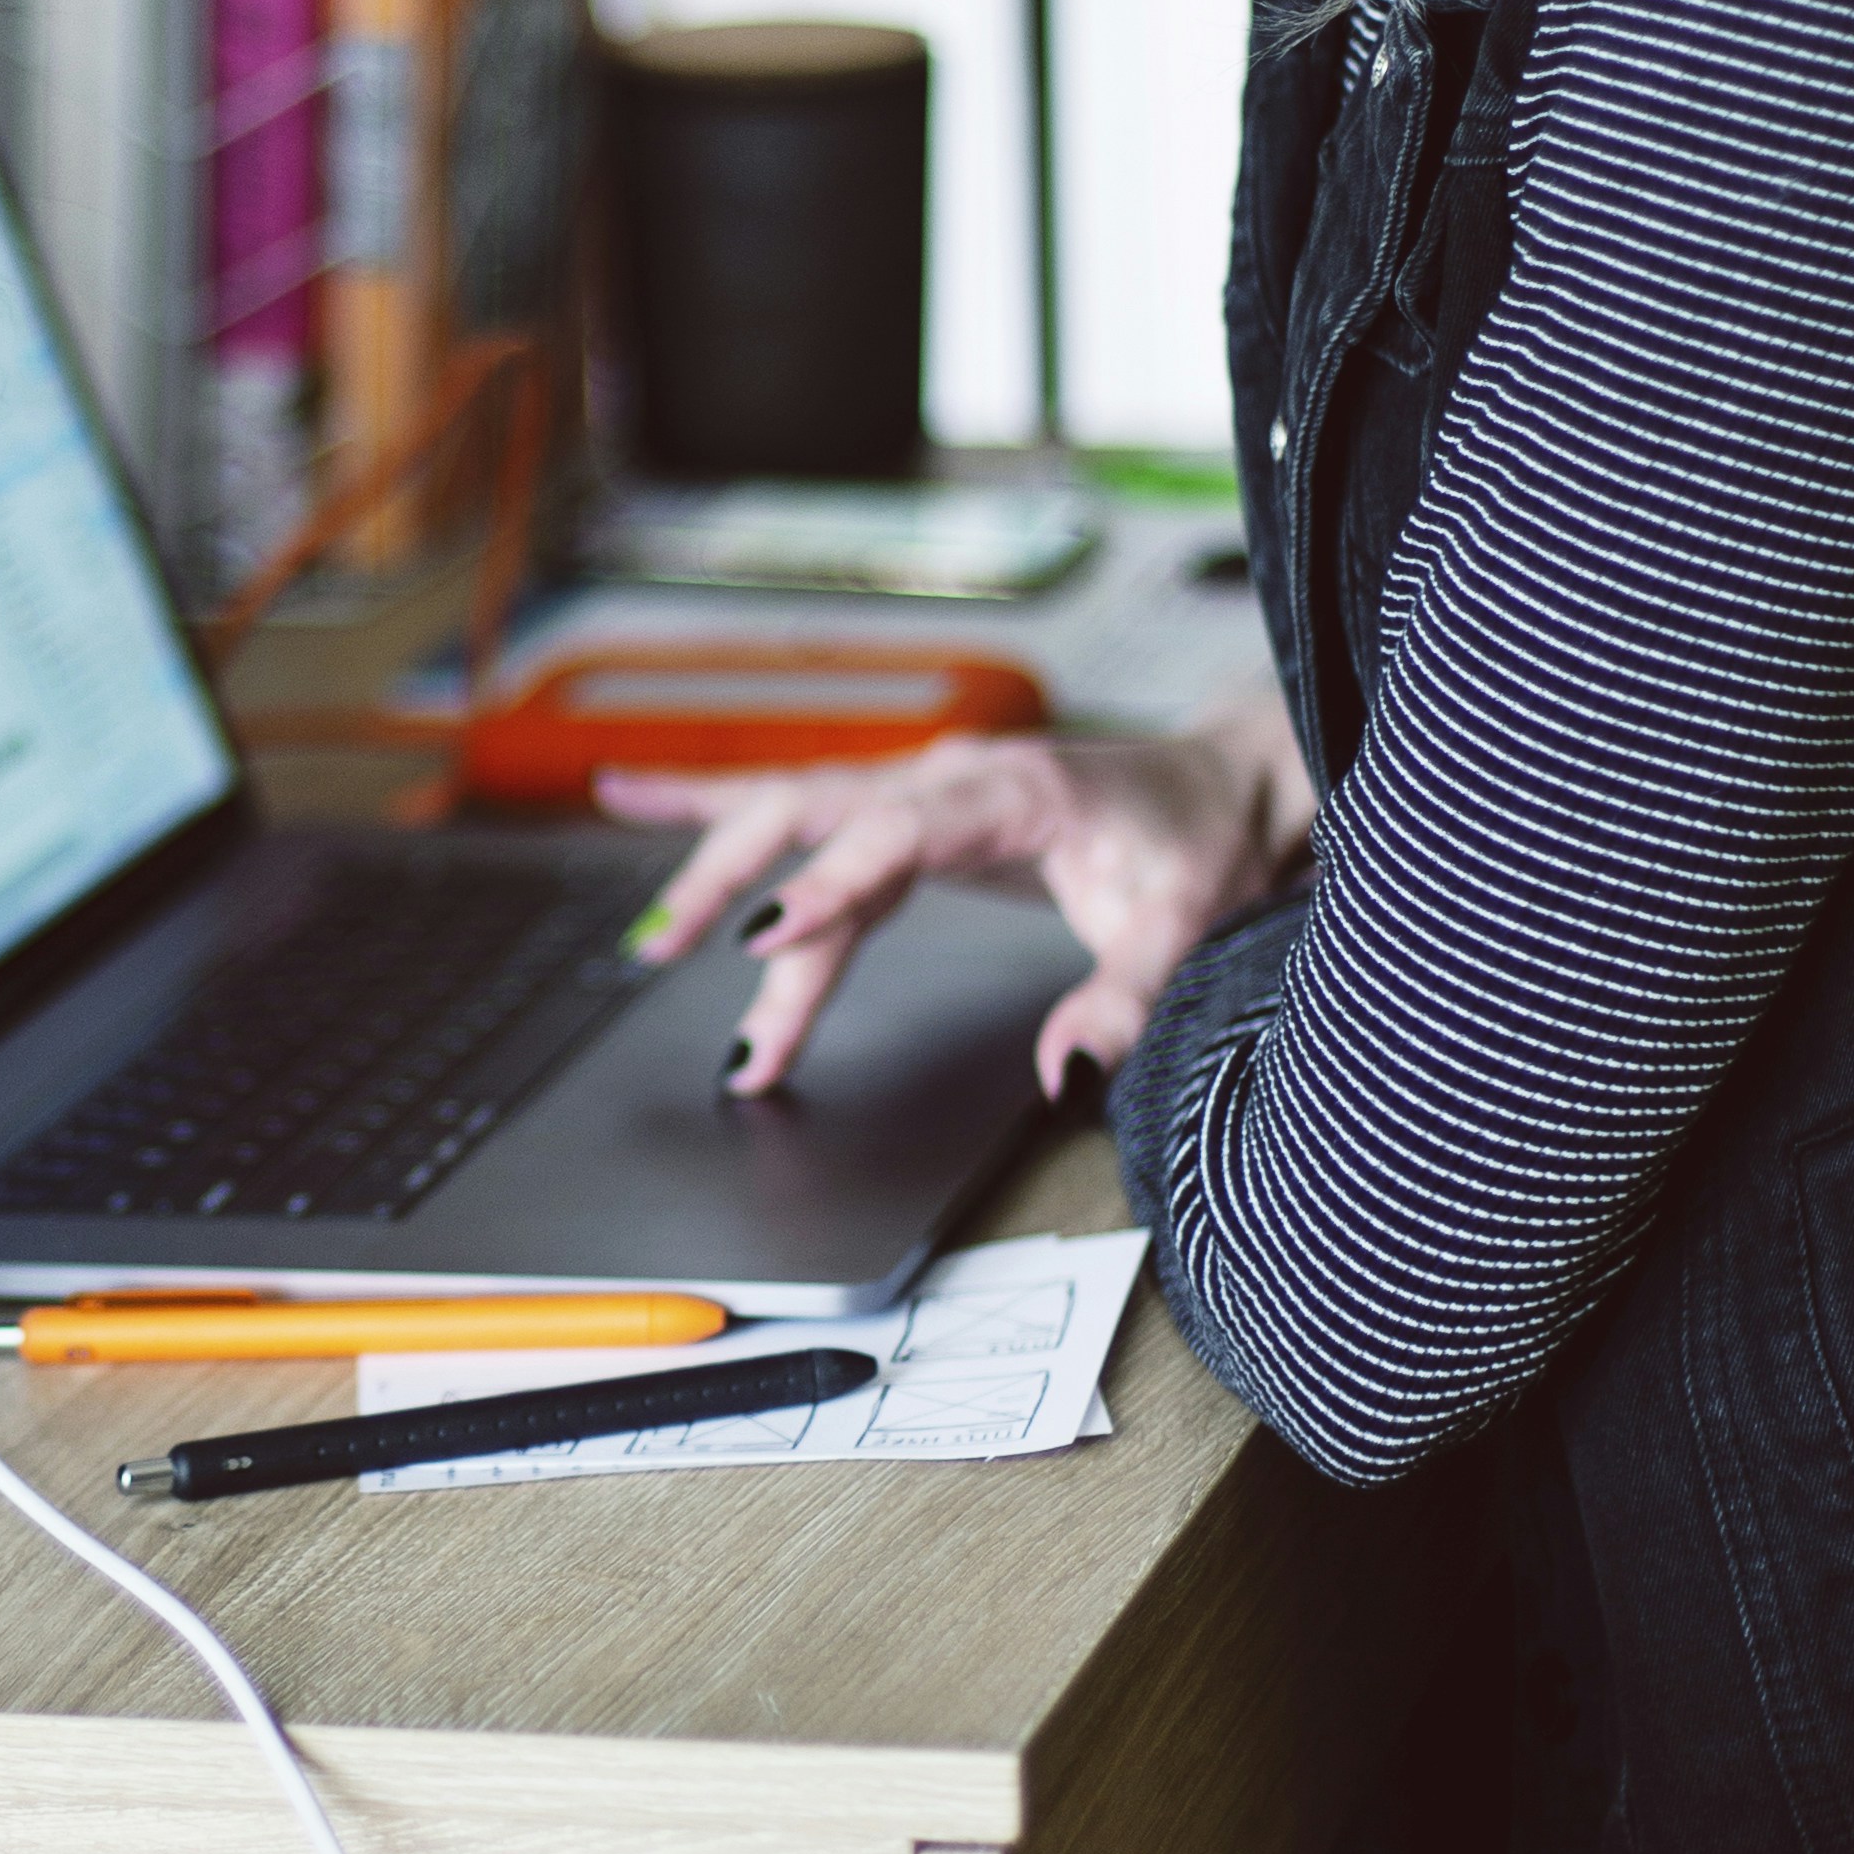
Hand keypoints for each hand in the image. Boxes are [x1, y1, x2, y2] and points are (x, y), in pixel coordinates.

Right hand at [601, 684, 1312, 1101]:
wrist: (1221, 789)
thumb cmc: (1198, 847)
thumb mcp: (1184, 929)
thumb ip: (1124, 1002)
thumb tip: (1065, 1077)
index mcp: (1009, 790)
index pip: (894, 834)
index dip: (826, 885)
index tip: (761, 938)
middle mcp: (947, 776)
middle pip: (812, 814)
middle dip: (730, 882)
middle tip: (666, 956)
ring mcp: (917, 788)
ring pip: (792, 819)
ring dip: (715, 874)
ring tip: (645, 943)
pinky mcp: (905, 813)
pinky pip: (802, 813)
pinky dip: (715, 811)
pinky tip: (632, 800)